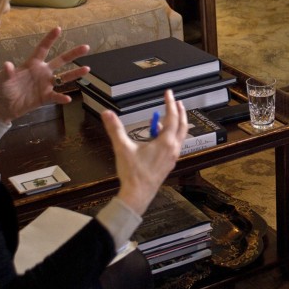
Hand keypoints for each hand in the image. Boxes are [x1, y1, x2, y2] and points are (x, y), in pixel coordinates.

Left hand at [0, 27, 89, 123]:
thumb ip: (7, 72)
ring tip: (87, 69)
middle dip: (73, 54)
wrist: (6, 105)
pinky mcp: (46, 97)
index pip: (43, 48)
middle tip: (86, 47)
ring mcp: (46, 84)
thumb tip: (7, 65)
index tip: (58, 28)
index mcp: (33, 64)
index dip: (50, 39)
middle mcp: (43, 72)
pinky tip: (68, 98)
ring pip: (64, 77)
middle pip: (61, 60)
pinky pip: (56, 96)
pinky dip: (61, 97)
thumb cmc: (4, 88)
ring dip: (75, 73)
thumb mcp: (2, 79)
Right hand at [101, 90, 188, 213]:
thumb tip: (106, 113)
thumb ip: (115, 129)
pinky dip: (169, 136)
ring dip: (176, 124)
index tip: (168, 93)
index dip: (170, 103)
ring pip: (179, 136)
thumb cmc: (133, 174)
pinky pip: (173, 145)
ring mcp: (172, 157)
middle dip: (179, 112)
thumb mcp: (122, 148)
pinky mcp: (168, 164)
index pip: (172, 117)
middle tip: (176, 101)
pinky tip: (157, 136)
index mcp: (166, 142)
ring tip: (165, 118)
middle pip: (182, 125)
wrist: (138, 195)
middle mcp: (173, 149)